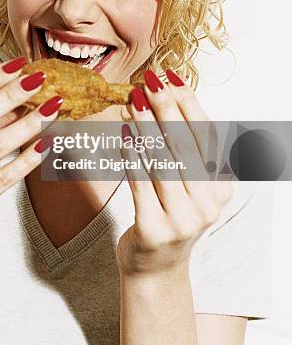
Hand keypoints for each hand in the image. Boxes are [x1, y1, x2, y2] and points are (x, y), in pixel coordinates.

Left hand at [116, 68, 233, 275]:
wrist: (156, 268)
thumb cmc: (168, 214)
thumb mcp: (186, 183)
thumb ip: (180, 145)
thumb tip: (163, 92)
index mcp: (220, 186)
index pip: (206, 135)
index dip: (188, 102)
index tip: (169, 76)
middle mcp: (208, 203)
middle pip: (185, 144)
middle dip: (165, 107)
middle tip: (148, 81)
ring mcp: (184, 219)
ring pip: (163, 161)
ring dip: (146, 126)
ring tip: (133, 100)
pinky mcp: (155, 230)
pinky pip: (140, 184)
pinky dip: (132, 155)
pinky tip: (123, 133)